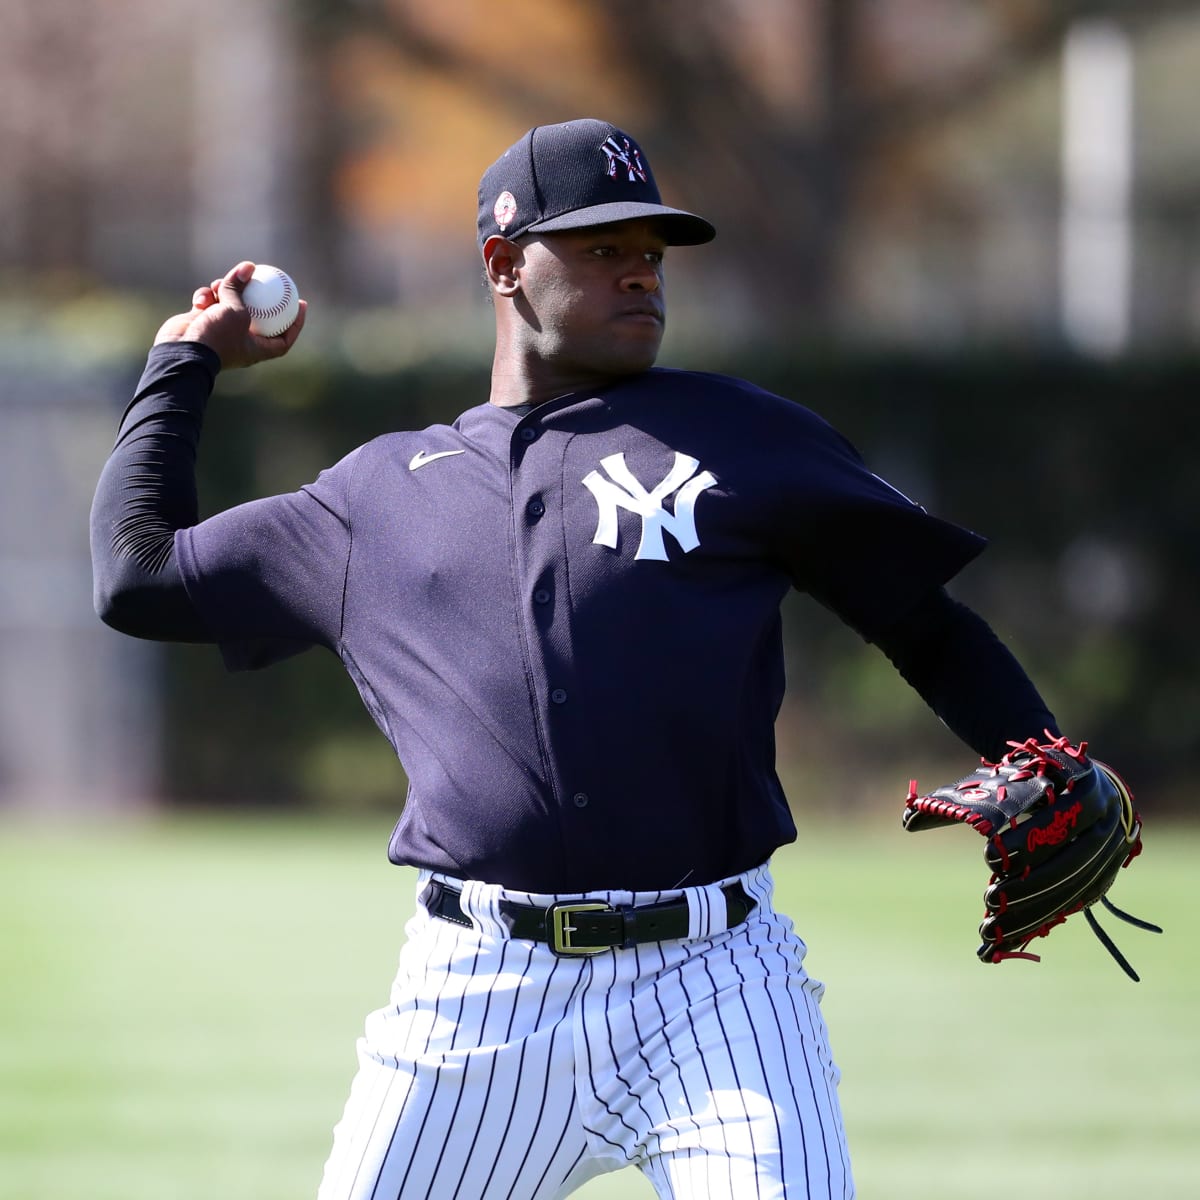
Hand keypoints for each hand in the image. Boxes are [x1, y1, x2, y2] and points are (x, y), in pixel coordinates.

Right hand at [153, 261, 306, 368]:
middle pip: (258, 316)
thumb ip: (241, 289)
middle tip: (270, 279)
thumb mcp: (235, 311)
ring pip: (230, 303)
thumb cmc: (216, 336)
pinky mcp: (202, 321)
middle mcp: (240, 341)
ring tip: (221, 284)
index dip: (295, 323)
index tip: (301, 304)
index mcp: (256, 349)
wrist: (181, 350)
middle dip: (261, 297)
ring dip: (226, 290)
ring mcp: (221, 330)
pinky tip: (203, 297)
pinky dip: (207, 298)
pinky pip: (210, 303)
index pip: (283, 338)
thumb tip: (248, 267)